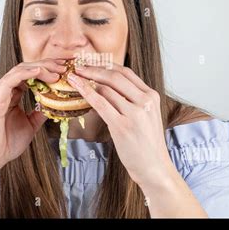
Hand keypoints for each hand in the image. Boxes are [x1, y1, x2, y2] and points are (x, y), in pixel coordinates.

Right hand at [0, 58, 66, 171]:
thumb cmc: (6, 144)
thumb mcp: (30, 125)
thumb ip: (39, 113)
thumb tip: (54, 105)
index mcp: (10, 94)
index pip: (29, 75)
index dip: (47, 70)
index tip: (64, 72)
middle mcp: (3, 90)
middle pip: (26, 68)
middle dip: (47, 65)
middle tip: (64, 67)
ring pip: (20, 70)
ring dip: (41, 68)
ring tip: (57, 71)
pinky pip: (12, 78)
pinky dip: (27, 73)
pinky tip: (40, 72)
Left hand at [67, 63, 174, 189]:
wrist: (154, 167)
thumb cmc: (146, 143)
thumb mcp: (146, 116)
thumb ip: (132, 100)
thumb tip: (106, 87)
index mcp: (152, 96)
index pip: (126, 72)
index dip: (106, 64)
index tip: (91, 62)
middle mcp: (145, 102)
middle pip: (115, 76)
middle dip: (93, 68)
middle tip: (77, 66)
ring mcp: (135, 114)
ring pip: (106, 89)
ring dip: (87, 80)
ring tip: (74, 78)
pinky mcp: (122, 126)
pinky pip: (100, 103)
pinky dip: (86, 92)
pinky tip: (76, 86)